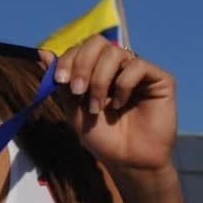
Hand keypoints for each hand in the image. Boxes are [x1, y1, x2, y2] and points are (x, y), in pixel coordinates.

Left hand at [40, 36, 176, 170]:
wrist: (126, 160)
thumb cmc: (101, 136)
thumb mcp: (73, 107)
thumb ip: (60, 81)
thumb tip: (42, 52)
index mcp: (97, 69)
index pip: (80, 48)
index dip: (68, 59)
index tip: (59, 80)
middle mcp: (118, 65)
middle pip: (97, 42)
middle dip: (82, 64)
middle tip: (77, 91)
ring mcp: (139, 70)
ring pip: (116, 52)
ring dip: (99, 80)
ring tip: (96, 106)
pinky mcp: (160, 79)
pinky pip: (137, 66)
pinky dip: (123, 85)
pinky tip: (120, 104)